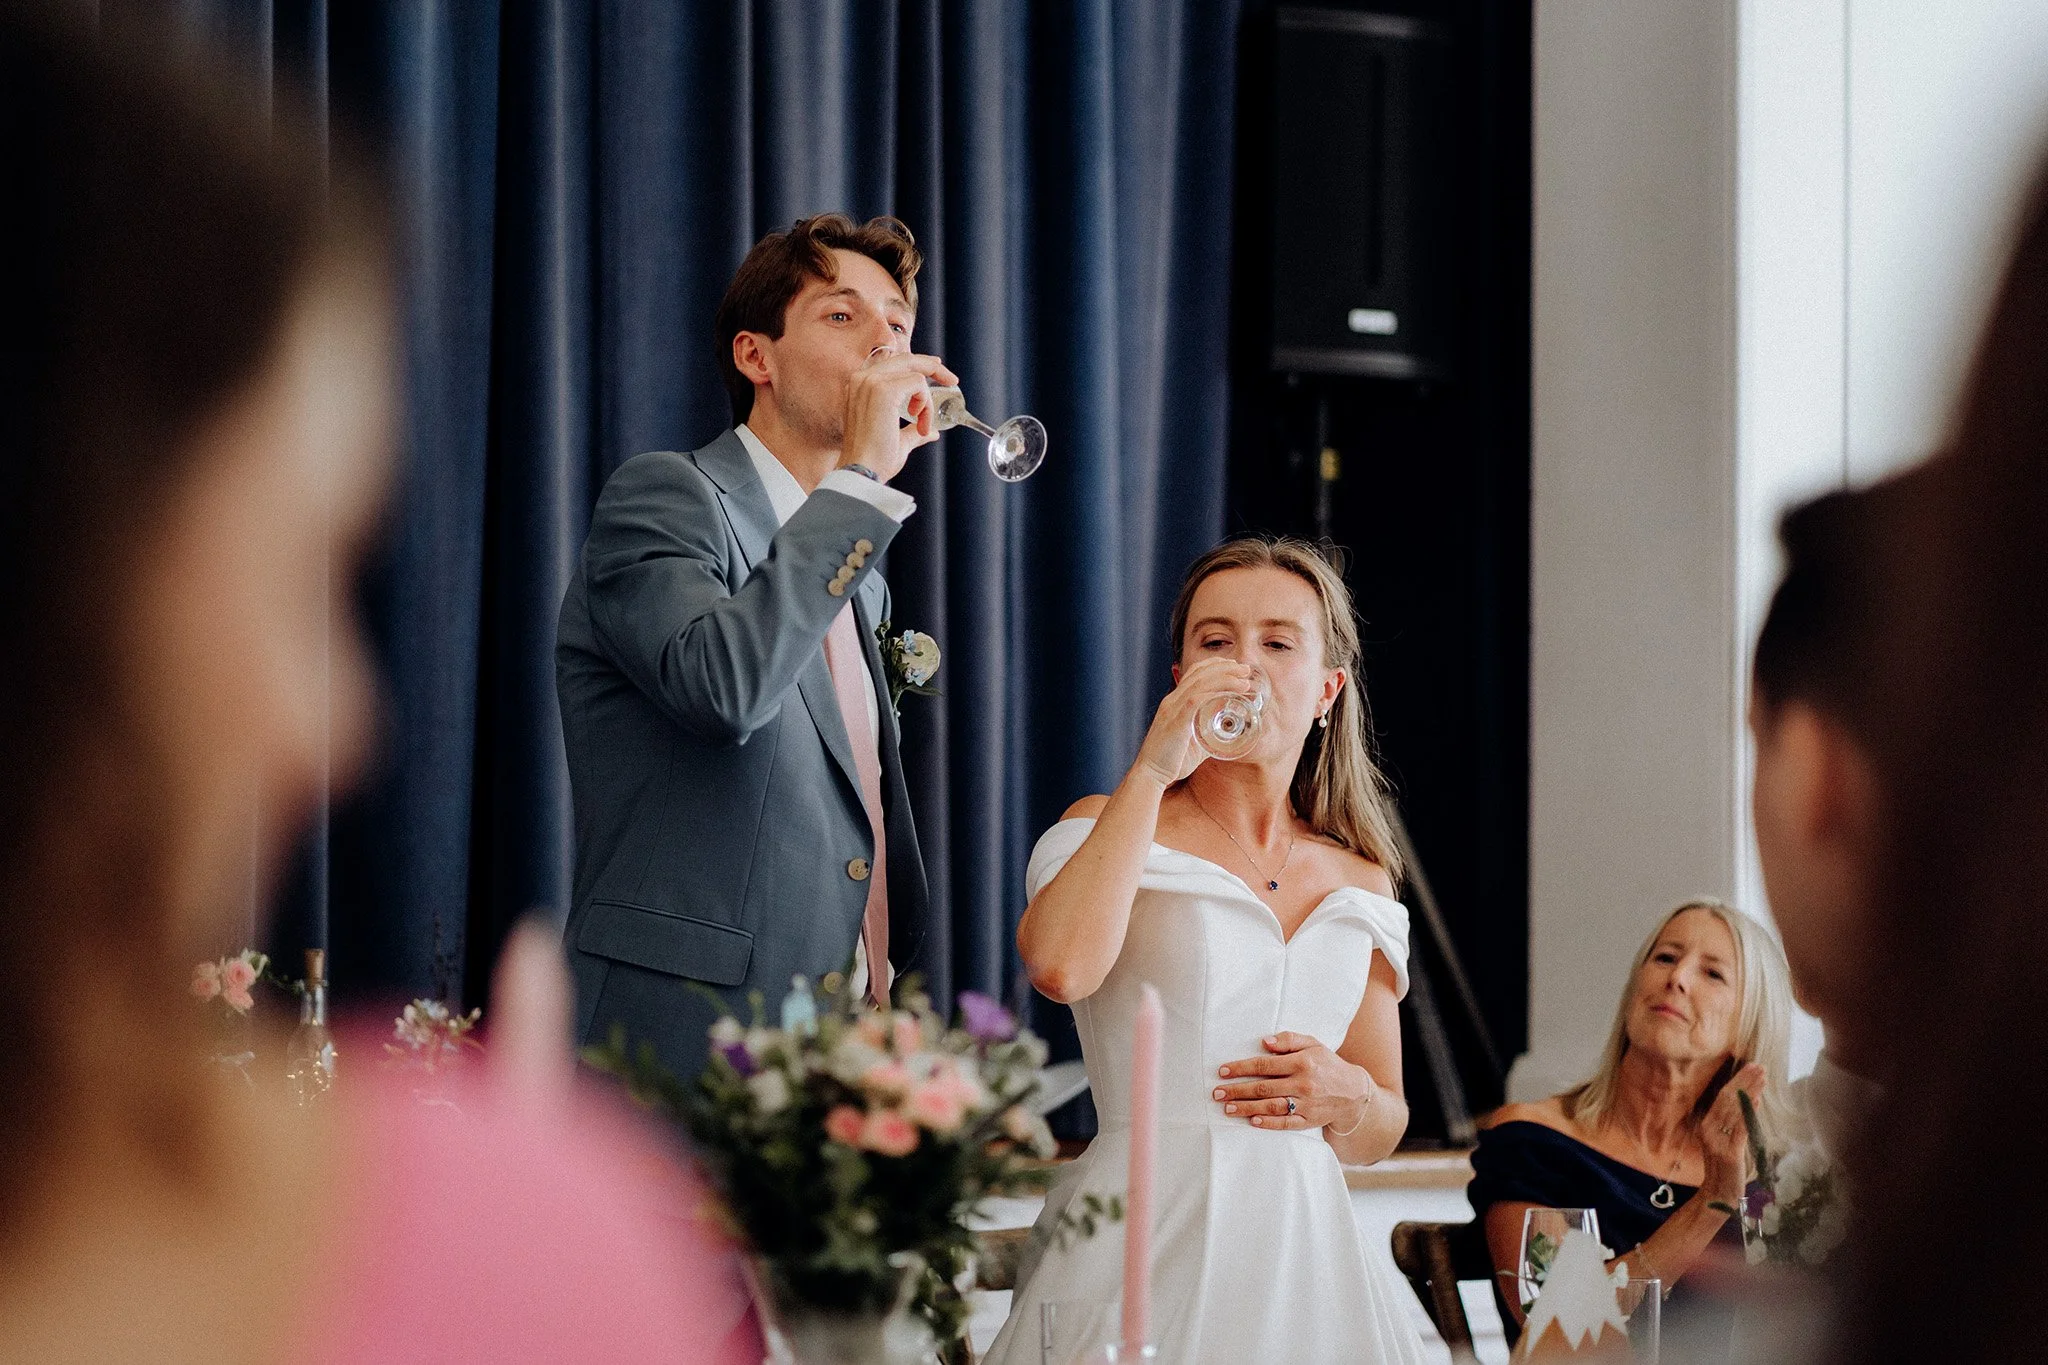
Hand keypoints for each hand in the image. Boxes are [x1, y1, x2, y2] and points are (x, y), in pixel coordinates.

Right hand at [839, 351, 960, 482]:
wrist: (862, 472)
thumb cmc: (875, 461)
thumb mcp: (898, 441)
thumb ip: (912, 432)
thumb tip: (932, 432)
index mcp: (861, 386)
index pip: (894, 363)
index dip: (918, 363)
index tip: (938, 368)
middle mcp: (862, 378)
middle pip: (906, 359)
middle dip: (933, 367)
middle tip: (953, 380)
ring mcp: (872, 382)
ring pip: (915, 373)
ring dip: (927, 401)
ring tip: (923, 425)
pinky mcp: (884, 390)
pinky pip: (918, 385)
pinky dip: (926, 405)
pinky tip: (921, 424)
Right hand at [1132, 656, 1256, 786]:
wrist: (1151, 774)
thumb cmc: (1171, 761)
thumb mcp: (1193, 742)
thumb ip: (1208, 733)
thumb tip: (1228, 732)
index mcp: (1174, 702)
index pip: (1193, 673)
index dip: (1215, 665)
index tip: (1234, 666)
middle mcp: (1172, 701)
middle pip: (1199, 673)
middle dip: (1225, 667)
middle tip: (1245, 669)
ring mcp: (1172, 710)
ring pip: (1200, 683)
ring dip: (1225, 678)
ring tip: (1245, 680)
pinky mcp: (1175, 722)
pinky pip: (1196, 701)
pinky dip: (1215, 694)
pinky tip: (1231, 694)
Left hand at [1212, 1032, 1372, 1131]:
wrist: (1354, 1092)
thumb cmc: (1328, 1064)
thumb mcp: (1313, 1044)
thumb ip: (1289, 1040)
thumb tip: (1265, 1042)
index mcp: (1302, 1062)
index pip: (1265, 1065)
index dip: (1242, 1068)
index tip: (1223, 1071)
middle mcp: (1303, 1084)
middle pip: (1263, 1087)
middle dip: (1237, 1090)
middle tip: (1217, 1093)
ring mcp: (1306, 1104)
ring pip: (1271, 1106)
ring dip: (1247, 1108)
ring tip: (1227, 1108)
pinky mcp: (1309, 1120)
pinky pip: (1286, 1124)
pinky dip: (1269, 1123)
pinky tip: (1253, 1121)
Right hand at [1699, 1062, 1765, 1202]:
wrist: (1717, 1196)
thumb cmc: (1724, 1169)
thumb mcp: (1723, 1143)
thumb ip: (1732, 1125)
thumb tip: (1748, 1102)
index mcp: (1706, 1126)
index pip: (1722, 1097)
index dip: (1737, 1081)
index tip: (1751, 1067)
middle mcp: (1708, 1130)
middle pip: (1727, 1100)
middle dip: (1745, 1081)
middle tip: (1760, 1066)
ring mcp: (1717, 1142)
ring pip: (1734, 1111)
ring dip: (1750, 1092)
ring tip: (1762, 1078)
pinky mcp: (1728, 1153)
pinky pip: (1739, 1129)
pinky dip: (1747, 1114)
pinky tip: (1756, 1101)